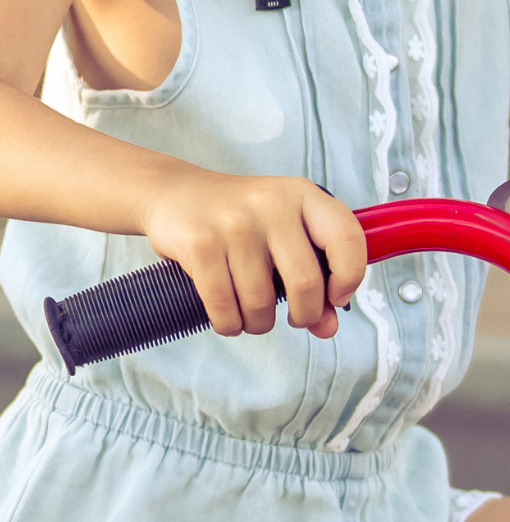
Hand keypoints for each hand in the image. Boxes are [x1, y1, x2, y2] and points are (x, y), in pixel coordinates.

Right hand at [139, 171, 363, 339]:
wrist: (172, 193)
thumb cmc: (237, 219)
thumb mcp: (282, 234)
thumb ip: (313, 277)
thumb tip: (327, 328)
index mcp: (301, 195)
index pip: (346, 238)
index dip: (349, 278)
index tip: (336, 298)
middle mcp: (270, 204)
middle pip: (305, 282)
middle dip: (304, 315)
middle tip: (295, 318)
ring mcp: (232, 223)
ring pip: (260, 301)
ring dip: (259, 323)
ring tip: (253, 316)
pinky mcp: (199, 243)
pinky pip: (223, 305)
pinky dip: (229, 323)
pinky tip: (229, 318)